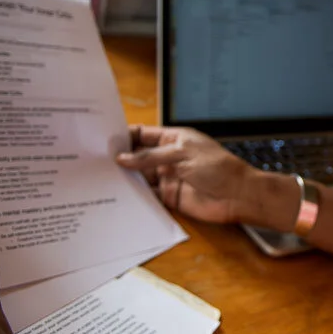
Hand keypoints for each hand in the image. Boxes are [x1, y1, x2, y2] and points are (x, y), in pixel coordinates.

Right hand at [116, 126, 298, 226]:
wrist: (238, 195)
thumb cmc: (218, 167)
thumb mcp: (182, 154)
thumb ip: (151, 157)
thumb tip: (122, 158)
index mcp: (174, 139)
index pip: (143, 135)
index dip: (125, 137)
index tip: (103, 141)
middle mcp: (169, 157)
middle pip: (138, 157)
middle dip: (120, 160)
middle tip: (94, 163)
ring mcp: (169, 177)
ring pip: (141, 177)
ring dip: (125, 179)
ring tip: (99, 181)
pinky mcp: (170, 197)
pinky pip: (148, 197)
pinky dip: (135, 197)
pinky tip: (118, 198)